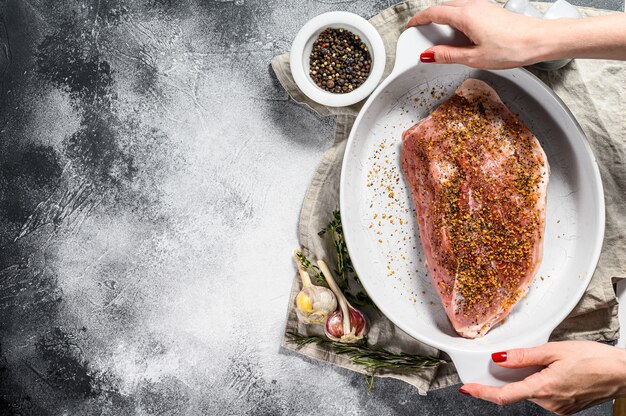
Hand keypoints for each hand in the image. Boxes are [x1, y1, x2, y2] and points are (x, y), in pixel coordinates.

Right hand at [406, 0, 547, 68]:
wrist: (539, 40)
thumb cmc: (513, 47)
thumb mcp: (474, 58)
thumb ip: (448, 55)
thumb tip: (429, 55)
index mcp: (465, 16)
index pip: (433, 13)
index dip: (418, 20)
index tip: (410, 27)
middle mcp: (473, 6)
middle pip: (443, 7)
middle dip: (429, 18)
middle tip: (422, 33)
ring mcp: (483, 6)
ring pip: (455, 7)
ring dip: (444, 18)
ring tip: (440, 37)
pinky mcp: (491, 10)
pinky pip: (466, 10)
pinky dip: (457, 19)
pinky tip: (460, 35)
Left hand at [460, 341, 625, 414]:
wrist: (623, 373)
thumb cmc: (595, 359)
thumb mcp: (554, 350)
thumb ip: (524, 356)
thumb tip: (499, 358)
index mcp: (544, 389)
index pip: (504, 396)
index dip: (482, 393)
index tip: (468, 388)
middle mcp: (549, 403)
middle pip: (516, 391)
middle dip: (508, 377)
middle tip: (509, 359)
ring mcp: (558, 408)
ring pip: (530, 392)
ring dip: (527, 378)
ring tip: (546, 361)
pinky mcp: (565, 407)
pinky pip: (543, 394)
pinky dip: (539, 382)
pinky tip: (552, 370)